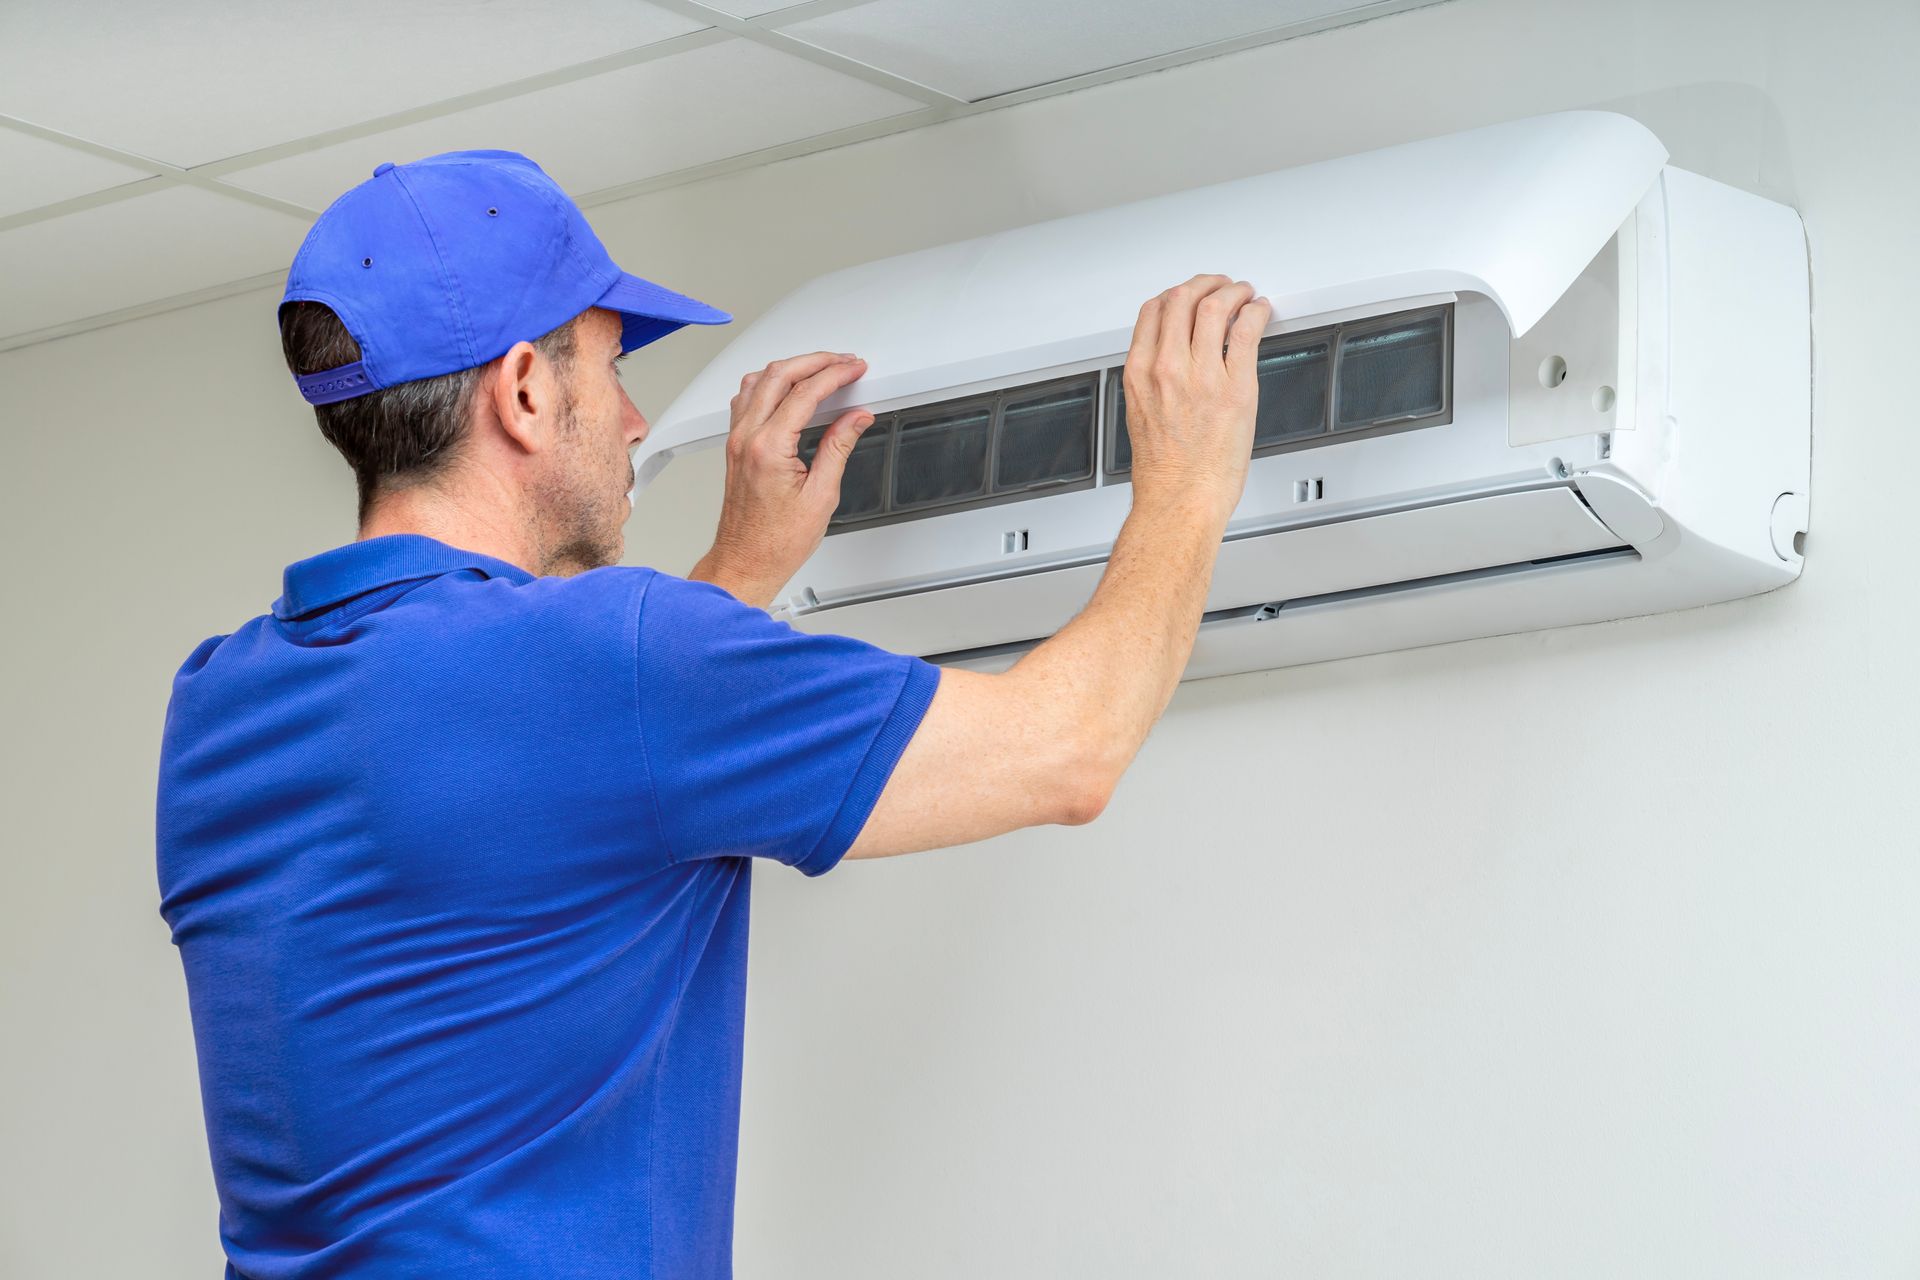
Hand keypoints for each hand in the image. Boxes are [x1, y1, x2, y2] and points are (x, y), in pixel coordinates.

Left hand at [689, 351, 874, 608]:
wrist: (746, 562)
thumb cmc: (776, 541)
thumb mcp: (822, 496)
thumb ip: (838, 448)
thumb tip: (855, 418)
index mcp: (768, 449)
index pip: (805, 392)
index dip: (835, 374)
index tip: (854, 369)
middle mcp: (746, 438)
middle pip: (779, 375)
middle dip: (815, 361)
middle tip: (843, 362)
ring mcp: (736, 440)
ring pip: (759, 381)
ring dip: (791, 368)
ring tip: (821, 369)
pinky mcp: (734, 446)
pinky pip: (747, 398)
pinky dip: (771, 383)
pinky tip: (789, 389)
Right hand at [1121, 274, 1270, 523]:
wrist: (1180, 501)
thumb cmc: (1165, 472)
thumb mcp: (1142, 414)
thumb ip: (1154, 381)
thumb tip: (1173, 359)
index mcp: (1140, 373)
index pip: (1153, 311)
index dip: (1175, 295)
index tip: (1189, 295)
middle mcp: (1167, 368)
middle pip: (1182, 299)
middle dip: (1205, 284)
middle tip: (1222, 286)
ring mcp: (1202, 376)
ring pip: (1214, 307)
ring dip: (1233, 291)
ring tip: (1245, 294)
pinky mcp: (1236, 388)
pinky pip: (1247, 331)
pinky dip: (1256, 312)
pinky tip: (1260, 312)